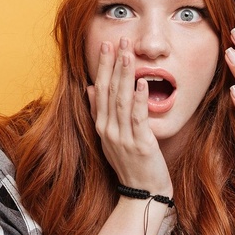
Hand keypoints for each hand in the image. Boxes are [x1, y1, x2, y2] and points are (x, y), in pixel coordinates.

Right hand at [87, 38, 172, 196]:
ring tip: (128, 53)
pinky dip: (139, 99)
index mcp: (102, 127)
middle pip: (109, 92)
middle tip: (117, 41)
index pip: (101, 90)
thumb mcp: (111, 138)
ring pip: (122, 101)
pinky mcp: (140, 145)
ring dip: (126, 75)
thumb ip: (101, 113)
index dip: (103, 67)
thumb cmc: (131, 164)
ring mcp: (123, 138)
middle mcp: (109, 131)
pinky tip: (142, 82)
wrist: (143, 194)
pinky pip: (138, 118)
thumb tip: (92, 88)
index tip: (106, 46)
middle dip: (113, 65)